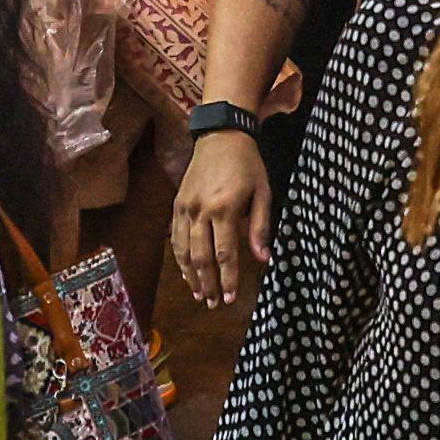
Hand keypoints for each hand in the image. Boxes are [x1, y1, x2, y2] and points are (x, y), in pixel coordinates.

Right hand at [174, 126, 272, 310]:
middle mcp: (201, 211)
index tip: (230, 297)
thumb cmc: (247, 165)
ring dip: (190, 275)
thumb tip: (263, 259)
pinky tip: (186, 270)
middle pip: (201, 257)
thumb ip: (260, 227)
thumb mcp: (263, 192)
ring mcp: (185, 208)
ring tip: (198, 294)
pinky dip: (180, 257)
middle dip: (208, 283)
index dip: (228, 278)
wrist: (221, 136)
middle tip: (213, 303)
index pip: (225, 253)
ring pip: (184, 250)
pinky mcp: (177, 204)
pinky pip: (176, 237)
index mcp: (225, 208)